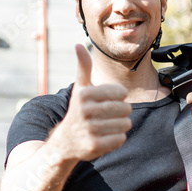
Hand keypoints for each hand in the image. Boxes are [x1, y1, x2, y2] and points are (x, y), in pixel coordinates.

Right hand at [50, 45, 131, 161]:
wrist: (65, 142)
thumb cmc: (78, 110)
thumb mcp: (80, 88)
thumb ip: (83, 67)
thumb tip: (78, 45)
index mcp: (84, 94)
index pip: (122, 93)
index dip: (119, 97)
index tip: (107, 101)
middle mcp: (85, 111)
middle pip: (126, 109)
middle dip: (122, 112)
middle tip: (108, 116)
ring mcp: (89, 129)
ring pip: (126, 124)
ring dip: (120, 126)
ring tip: (106, 126)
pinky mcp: (94, 146)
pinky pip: (121, 139)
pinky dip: (117, 138)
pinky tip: (105, 137)